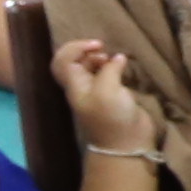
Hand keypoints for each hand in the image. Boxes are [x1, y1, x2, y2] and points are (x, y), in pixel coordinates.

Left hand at [50, 35, 156, 159]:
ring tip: (115, 58)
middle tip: (105, 50)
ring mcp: (98, 91)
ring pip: (91, 67)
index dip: (77, 47)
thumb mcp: (107, 91)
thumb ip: (109, 70)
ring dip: (101, 58)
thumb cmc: (112, 118)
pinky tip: (123, 66)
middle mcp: (82, 86)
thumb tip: (117, 58)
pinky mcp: (113, 95)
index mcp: (75, 85)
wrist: (127, 144)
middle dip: (87, 50)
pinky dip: (113, 66)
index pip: (64, 59)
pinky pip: (107, 74)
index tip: (99, 45)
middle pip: (75, 61)